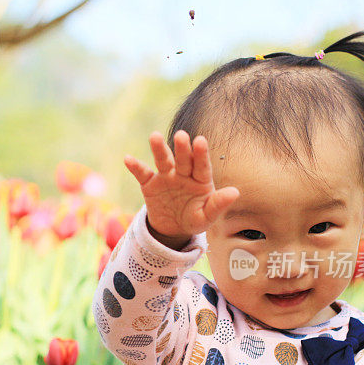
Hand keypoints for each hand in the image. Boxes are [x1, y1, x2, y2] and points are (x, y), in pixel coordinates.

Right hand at [124, 130, 239, 242]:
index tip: (200, 141)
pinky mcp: (150, 183)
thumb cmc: (194, 219)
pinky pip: (142, 173)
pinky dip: (135, 166)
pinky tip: (128, 159)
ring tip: (154, 137)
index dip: (201, 154)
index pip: (202, 165)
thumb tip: (235, 192)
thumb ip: (218, 205)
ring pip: (163, 160)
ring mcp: (166, 176)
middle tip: (181, 136)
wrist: (172, 228)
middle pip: (183, 159)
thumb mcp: (206, 217)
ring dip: (159, 149)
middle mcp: (184, 173)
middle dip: (182, 148)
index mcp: (200, 179)